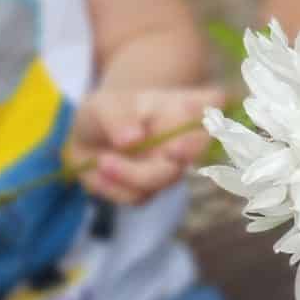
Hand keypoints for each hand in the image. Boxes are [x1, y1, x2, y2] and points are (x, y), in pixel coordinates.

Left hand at [68, 84, 220, 205]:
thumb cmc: (103, 115)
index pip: (214, 103)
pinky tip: (100, 173)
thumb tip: (133, 139)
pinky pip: (139, 196)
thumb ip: (118, 118)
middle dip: (186, 151)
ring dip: (130, 173)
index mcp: (181, 107)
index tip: (194, 113)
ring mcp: (171, 167)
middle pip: (198, 146)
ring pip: (165, 177)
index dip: (213, 113)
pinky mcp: (150, 190)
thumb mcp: (104, 107)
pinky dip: (114, 187)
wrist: (85, 143)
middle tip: (168, 150)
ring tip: (102, 161)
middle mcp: (184, 138)